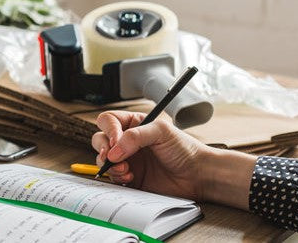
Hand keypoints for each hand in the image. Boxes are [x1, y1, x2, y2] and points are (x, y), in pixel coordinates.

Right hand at [91, 110, 255, 209]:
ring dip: (110, 165)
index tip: (117, 140)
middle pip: (99, 139)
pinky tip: (130, 176)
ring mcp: (127, 160)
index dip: (109, 130)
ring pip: (102, 159)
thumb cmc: (185, 150)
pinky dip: (117, 177)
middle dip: (103, 148)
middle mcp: (127, 142)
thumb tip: (113, 150)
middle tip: (112, 155)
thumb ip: (135, 136)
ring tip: (126, 168)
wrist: (197, 176)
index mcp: (134, 125)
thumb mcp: (161, 132)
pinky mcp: (130, 177)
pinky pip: (112, 177)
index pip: (108, 121)